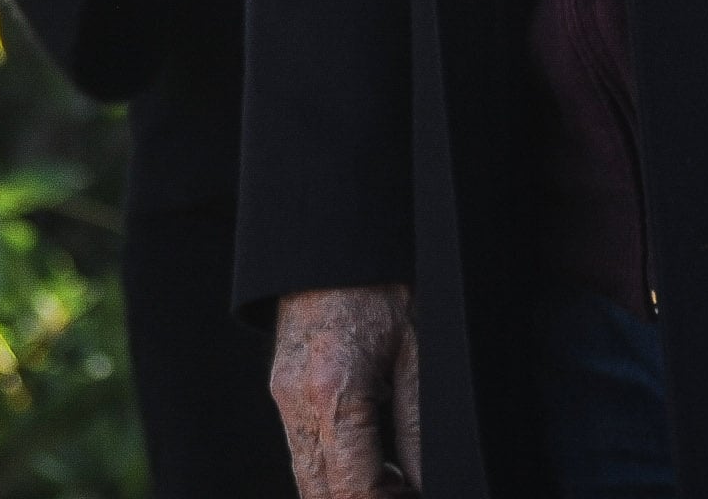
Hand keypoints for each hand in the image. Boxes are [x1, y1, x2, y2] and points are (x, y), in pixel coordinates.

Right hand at [273, 283, 424, 498]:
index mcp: (334, 392)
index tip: (414, 497)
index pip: (352, 489)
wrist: (335, 235)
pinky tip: (371, 457)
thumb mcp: (418, 354)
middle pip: (320, 494)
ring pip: (307, 477)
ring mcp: (283, 395)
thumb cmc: (382, 286)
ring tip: (394, 481)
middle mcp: (298, 401)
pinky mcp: (282, 388)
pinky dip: (332, 468)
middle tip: (405, 493)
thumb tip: (426, 481)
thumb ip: (419, 427)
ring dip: (345, 491)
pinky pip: (303, 448)